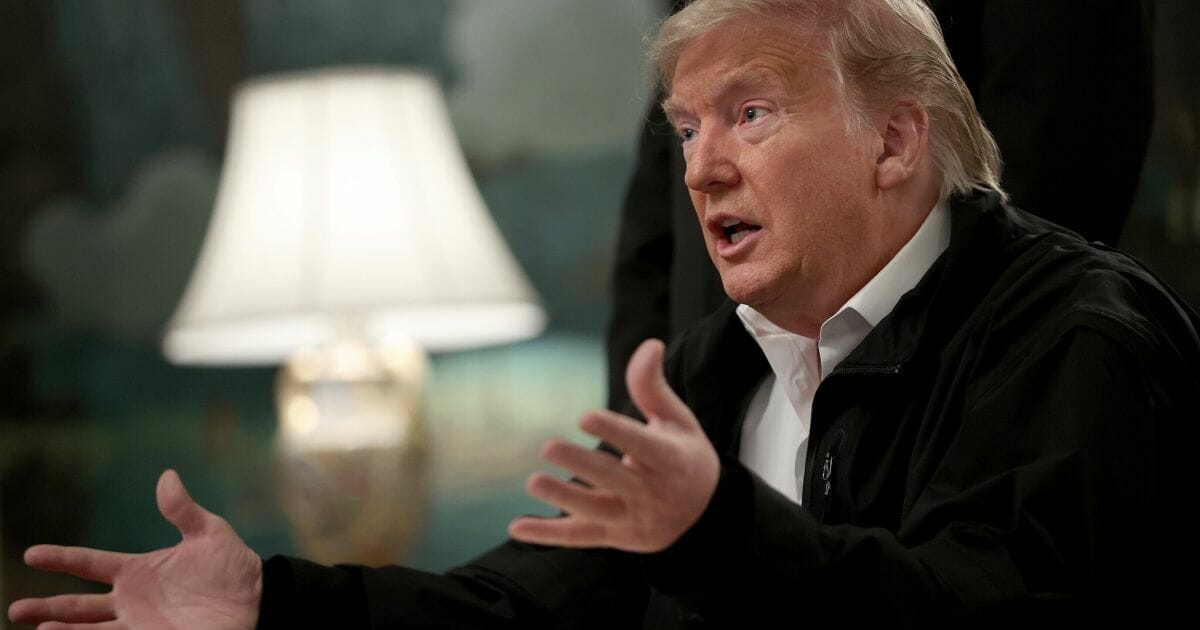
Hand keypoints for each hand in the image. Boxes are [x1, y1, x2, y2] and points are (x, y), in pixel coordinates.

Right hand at [8, 469, 262, 629]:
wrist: (260, 601)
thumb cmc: (235, 568)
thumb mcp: (209, 533)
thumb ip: (183, 510)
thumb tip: (167, 476)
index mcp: (140, 570)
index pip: (90, 563)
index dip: (61, 559)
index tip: (30, 554)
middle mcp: (132, 599)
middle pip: (79, 604)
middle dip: (47, 606)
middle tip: (16, 609)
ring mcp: (139, 623)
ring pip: (89, 629)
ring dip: (61, 629)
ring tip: (36, 627)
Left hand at [509, 338, 719, 551]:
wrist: (704, 512)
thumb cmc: (684, 455)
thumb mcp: (678, 420)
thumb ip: (654, 386)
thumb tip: (648, 344)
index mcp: (672, 461)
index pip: (642, 446)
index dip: (614, 431)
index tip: (584, 417)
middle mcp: (655, 493)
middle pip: (614, 479)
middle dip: (581, 465)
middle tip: (548, 447)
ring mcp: (635, 519)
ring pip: (596, 511)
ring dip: (563, 498)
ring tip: (533, 482)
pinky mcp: (618, 538)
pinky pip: (580, 538)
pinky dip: (548, 535)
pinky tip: (517, 527)